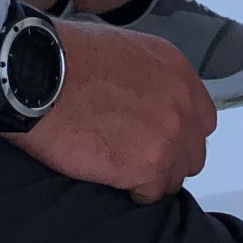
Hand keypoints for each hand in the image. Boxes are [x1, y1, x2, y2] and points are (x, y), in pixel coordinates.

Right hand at [6, 15, 215, 202]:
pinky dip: (133, 191)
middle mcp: (181, 104)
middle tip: (137, 154)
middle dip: (169, 156)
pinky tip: (111, 176)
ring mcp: (168, 138)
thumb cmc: (68, 56)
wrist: (41, 76)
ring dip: (151, 176)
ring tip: (119, 167)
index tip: (158, 136)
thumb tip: (145, 98)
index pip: (202, 118)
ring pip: (174, 177)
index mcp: (176, 70)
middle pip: (193, 152)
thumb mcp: (122, 49)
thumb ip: (148, 78)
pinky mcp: (147, 168)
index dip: (180, 131)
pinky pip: (151, 193)